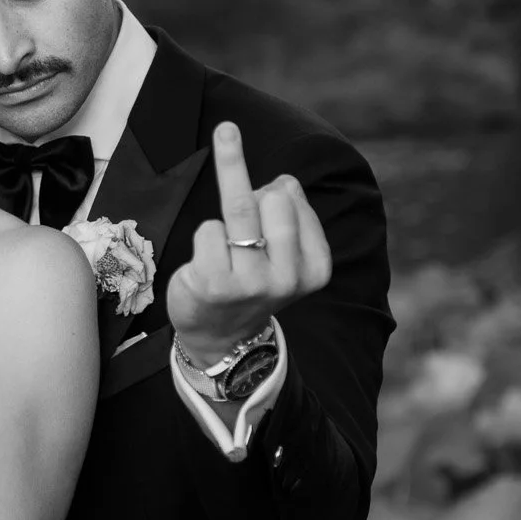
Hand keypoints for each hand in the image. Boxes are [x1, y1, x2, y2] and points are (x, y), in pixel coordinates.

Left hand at [166, 122, 332, 367]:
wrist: (220, 338)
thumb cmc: (250, 283)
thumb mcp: (284, 254)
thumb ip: (291, 213)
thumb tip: (283, 181)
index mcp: (315, 267)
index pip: (294, 198)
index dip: (273, 192)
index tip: (265, 210)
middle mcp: (288, 277)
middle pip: (273, 198)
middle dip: (252, 196)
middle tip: (243, 223)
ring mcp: (252, 281)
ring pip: (240, 206)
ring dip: (227, 216)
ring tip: (226, 238)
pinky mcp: (215, 282)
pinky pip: (209, 228)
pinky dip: (205, 235)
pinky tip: (207, 262)